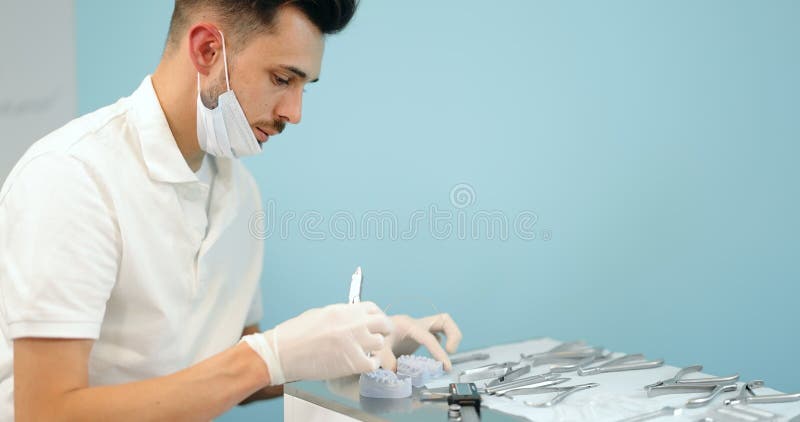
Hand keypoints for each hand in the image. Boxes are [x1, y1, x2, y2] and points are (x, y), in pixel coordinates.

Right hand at [242, 301, 392, 384]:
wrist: (282, 352)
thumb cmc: (295, 334)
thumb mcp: (320, 315)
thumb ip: (340, 316)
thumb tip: (352, 319)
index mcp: (344, 310)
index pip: (373, 309)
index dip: (376, 317)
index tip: (374, 324)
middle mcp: (353, 323)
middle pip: (383, 324)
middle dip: (382, 331)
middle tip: (376, 338)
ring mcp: (355, 342)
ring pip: (380, 343)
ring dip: (374, 348)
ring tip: (365, 352)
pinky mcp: (352, 362)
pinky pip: (373, 362)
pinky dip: (370, 364)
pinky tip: (362, 363)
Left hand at [377, 313, 461, 371]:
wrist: (366, 330)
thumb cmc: (372, 336)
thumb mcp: (377, 348)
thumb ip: (386, 359)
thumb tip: (396, 373)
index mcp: (408, 325)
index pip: (430, 338)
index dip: (439, 352)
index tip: (445, 366)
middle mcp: (416, 324)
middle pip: (444, 320)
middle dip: (454, 334)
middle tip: (451, 352)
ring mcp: (418, 328)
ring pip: (443, 324)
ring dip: (451, 337)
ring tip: (448, 353)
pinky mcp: (417, 335)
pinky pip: (436, 334)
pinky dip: (440, 344)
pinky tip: (435, 356)